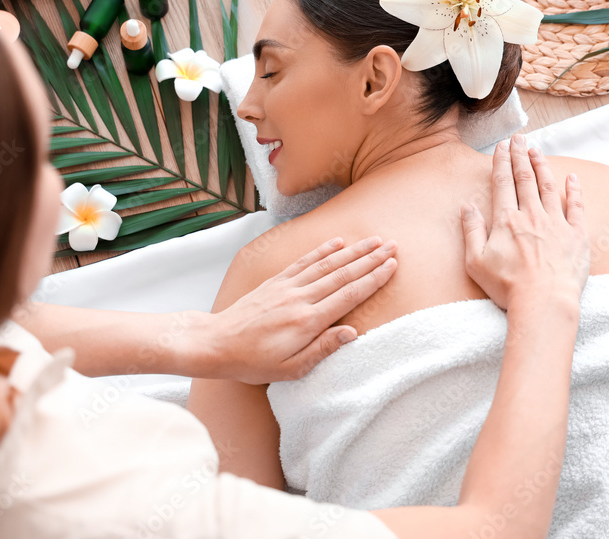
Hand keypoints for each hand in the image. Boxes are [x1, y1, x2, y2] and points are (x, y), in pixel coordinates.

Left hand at [188, 236, 397, 383]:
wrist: (216, 343)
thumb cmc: (254, 362)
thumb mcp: (291, 369)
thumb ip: (323, 349)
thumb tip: (352, 332)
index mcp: (308, 321)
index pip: (349, 295)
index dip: (373, 279)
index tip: (391, 266)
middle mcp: (300, 298)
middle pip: (343, 274)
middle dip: (370, 259)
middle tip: (392, 246)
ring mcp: (287, 287)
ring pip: (327, 264)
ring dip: (353, 250)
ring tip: (373, 240)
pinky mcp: (276, 282)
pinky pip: (304, 262)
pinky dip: (322, 250)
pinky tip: (337, 242)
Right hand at [462, 134, 589, 310]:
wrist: (544, 302)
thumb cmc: (508, 286)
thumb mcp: (476, 262)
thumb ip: (471, 231)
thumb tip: (467, 207)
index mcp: (506, 220)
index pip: (502, 183)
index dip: (501, 162)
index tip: (502, 146)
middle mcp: (531, 215)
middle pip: (525, 178)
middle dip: (521, 156)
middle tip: (519, 138)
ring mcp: (556, 223)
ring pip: (548, 186)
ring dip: (542, 166)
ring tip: (538, 150)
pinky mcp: (576, 235)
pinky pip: (576, 207)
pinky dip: (573, 190)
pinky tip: (571, 177)